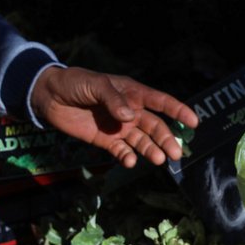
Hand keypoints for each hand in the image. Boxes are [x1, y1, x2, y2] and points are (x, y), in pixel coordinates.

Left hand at [30, 66, 198, 167]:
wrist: (50, 97)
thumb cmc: (76, 83)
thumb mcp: (96, 84)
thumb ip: (114, 99)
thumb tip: (130, 117)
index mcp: (132, 93)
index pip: (161, 102)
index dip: (178, 111)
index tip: (194, 122)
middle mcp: (130, 112)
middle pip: (154, 127)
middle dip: (166, 139)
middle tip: (176, 154)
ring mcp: (119, 127)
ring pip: (141, 141)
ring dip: (151, 150)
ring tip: (159, 160)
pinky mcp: (105, 141)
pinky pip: (121, 151)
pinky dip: (127, 157)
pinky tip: (131, 162)